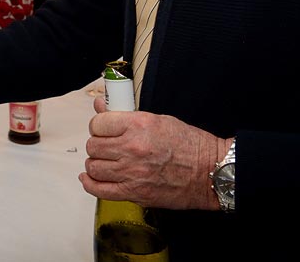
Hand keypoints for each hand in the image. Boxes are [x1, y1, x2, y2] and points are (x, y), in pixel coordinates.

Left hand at [82, 98, 225, 209]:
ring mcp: (131, 172)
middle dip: (97, 145)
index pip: (98, 124)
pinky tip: (90, 178)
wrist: (209, 172)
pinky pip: (99, 189)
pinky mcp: (134, 193)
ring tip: (105, 162)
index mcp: (138, 125)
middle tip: (107, 147)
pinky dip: (90, 183)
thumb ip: (125, 115)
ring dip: (96, 163)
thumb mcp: (157, 120)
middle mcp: (131, 148)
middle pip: (93, 146)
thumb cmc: (190, 145)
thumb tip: (101, 106)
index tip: (103, 130)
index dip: (99, 126)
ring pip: (93, 166)